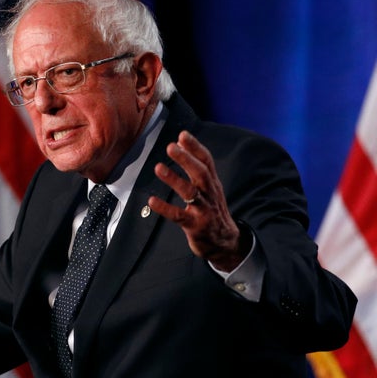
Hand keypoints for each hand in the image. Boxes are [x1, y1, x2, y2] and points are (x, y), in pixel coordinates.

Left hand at [148, 131, 250, 271]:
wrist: (225, 242)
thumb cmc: (212, 211)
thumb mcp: (209, 188)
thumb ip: (196, 167)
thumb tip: (179, 142)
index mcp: (212, 183)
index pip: (206, 161)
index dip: (195, 147)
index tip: (182, 135)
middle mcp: (210, 194)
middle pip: (200, 173)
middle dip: (186, 159)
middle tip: (171, 146)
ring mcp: (203, 210)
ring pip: (190, 192)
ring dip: (174, 179)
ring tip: (158, 168)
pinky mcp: (195, 226)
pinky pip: (179, 216)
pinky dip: (165, 208)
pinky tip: (152, 201)